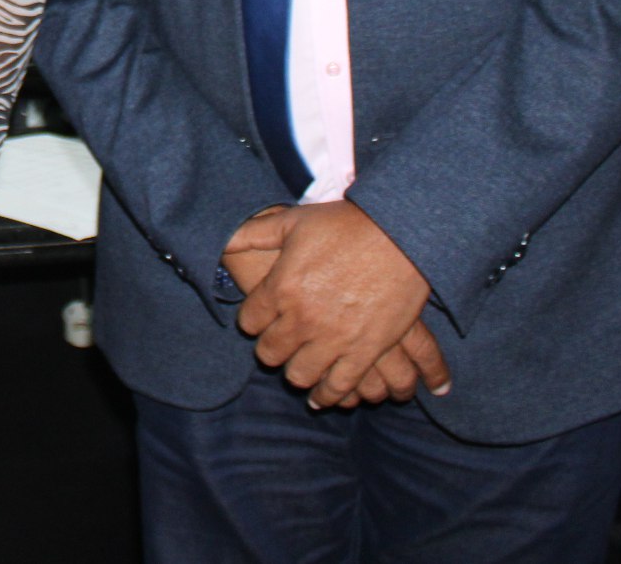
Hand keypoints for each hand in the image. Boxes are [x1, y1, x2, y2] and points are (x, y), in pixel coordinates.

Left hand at [225, 201, 443, 407]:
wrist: (399, 235)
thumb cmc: (343, 225)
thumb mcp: (291, 222)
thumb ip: (252, 233)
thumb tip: (222, 239)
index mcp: (281, 288)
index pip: (250, 322)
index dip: (253, 321)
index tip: (260, 320)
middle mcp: (302, 319)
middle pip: (271, 353)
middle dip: (272, 350)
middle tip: (278, 347)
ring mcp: (333, 339)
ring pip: (300, 375)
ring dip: (297, 375)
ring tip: (299, 371)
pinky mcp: (365, 352)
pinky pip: (339, 386)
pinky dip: (329, 396)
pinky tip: (323, 397)